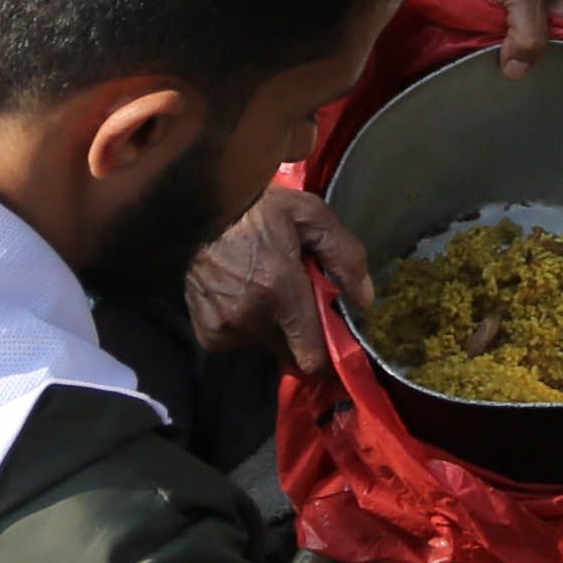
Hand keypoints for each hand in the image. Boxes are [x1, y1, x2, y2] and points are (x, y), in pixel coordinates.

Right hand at [184, 184, 370, 378]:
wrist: (197, 206)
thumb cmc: (258, 208)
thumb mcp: (311, 216)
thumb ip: (344, 256)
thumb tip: (365, 300)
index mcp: (280, 290)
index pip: (311, 356)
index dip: (327, 355)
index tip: (333, 342)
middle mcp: (250, 317)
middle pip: (289, 352)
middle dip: (299, 334)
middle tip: (295, 301)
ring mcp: (224, 327)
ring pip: (264, 344)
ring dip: (270, 326)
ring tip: (263, 289)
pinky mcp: (206, 332)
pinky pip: (238, 341)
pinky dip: (243, 326)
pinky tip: (239, 295)